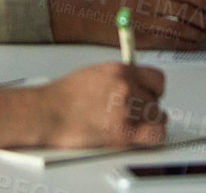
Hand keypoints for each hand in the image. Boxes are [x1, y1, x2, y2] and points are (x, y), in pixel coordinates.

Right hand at [34, 62, 167, 147]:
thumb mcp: (96, 73)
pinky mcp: (122, 132)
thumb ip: (119, 77)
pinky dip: (155, 135)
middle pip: (155, 99)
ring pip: (155, 116)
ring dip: (147, 121)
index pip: (157, 78)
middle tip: (136, 113)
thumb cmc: (64, 96)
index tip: (151, 94)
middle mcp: (127, 87)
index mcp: (121, 70)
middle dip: (147, 107)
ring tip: (135, 124)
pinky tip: (147, 135)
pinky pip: (154, 134)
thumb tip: (135, 83)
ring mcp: (126, 109)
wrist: (48, 112)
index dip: (155, 89)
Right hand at [48, 0, 205, 49]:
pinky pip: (171, 42)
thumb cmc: (117, 5)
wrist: (93, 18)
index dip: (205, 2)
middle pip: (186, 11)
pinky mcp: (144, 38)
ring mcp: (148, 22)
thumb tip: (189, 5)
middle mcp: (151, 3)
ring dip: (199, 34)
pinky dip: (186, 44)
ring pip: (181, 28)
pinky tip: (195, 45)